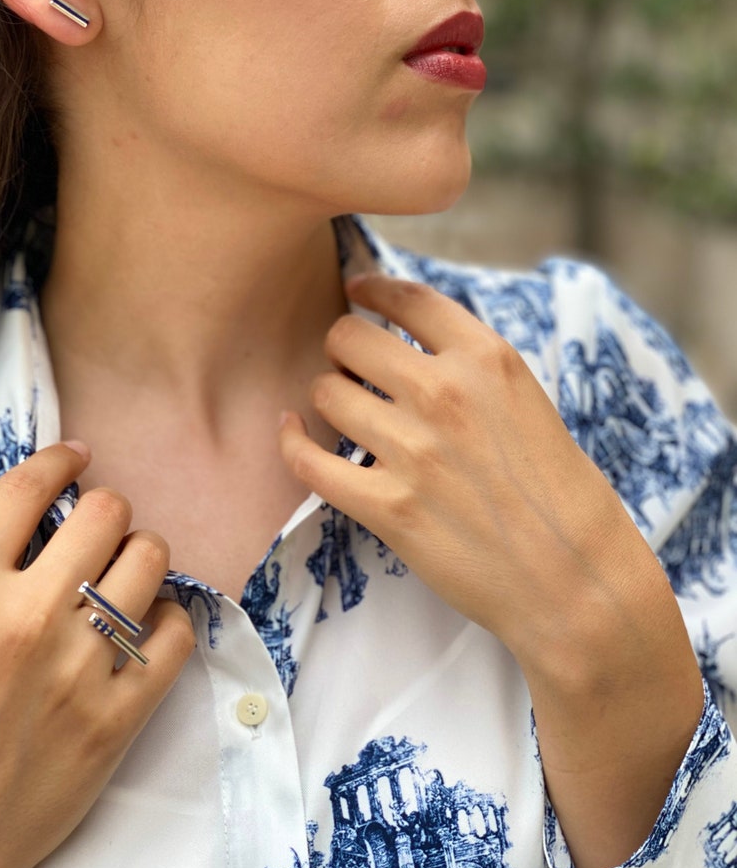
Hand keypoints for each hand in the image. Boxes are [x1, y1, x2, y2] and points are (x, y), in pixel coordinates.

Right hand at [0, 443, 194, 867]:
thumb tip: (10, 524)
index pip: (25, 490)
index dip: (57, 461)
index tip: (75, 456)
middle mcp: (23, 619)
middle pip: (105, 513)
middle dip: (106, 511)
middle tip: (100, 530)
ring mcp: (76, 668)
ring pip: (150, 561)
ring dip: (143, 555)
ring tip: (128, 571)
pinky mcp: (118, 717)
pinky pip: (179, 634)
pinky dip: (173, 620)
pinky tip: (151, 626)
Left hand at [279, 273, 653, 661]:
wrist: (576, 578)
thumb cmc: (562, 495)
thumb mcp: (530, 403)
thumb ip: (473, 371)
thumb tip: (415, 350)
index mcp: (488, 360)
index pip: (408, 299)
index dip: (371, 288)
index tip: (356, 290)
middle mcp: (445, 394)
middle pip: (350, 337)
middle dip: (343, 348)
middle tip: (351, 368)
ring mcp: (413, 450)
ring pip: (326, 393)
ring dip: (328, 397)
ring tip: (344, 412)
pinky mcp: (388, 506)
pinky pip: (308, 460)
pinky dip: (291, 441)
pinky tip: (292, 431)